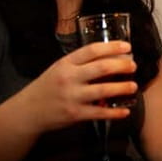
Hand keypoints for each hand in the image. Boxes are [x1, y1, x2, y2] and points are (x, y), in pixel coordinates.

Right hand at [18, 41, 136, 133]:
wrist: (28, 111)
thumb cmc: (48, 87)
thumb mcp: (59, 68)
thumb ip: (80, 63)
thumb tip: (111, 57)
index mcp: (65, 63)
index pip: (92, 50)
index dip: (112, 47)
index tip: (127, 47)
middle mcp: (69, 78)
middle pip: (101, 68)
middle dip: (122, 66)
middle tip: (133, 66)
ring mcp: (72, 96)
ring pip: (103, 90)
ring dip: (122, 88)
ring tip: (133, 86)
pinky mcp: (75, 114)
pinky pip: (100, 112)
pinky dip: (115, 112)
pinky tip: (125, 110)